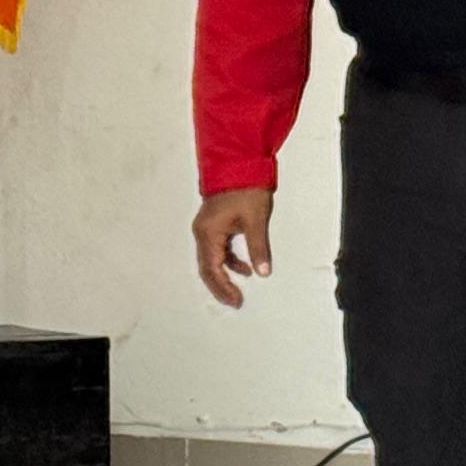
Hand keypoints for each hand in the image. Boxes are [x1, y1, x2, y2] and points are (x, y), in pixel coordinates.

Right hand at [192, 188, 274, 308]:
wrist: (239, 164)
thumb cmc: (246, 189)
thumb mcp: (255, 220)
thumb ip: (258, 248)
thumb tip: (263, 272)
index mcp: (209, 233)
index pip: (212, 269)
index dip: (223, 287)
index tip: (236, 300)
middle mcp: (202, 233)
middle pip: (207, 268)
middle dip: (220, 287)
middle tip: (235, 301)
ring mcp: (206, 229)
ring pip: (210, 260)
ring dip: (223, 276)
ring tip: (238, 291)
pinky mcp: (213, 225)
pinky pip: (216, 250)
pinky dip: (228, 262)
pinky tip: (244, 268)